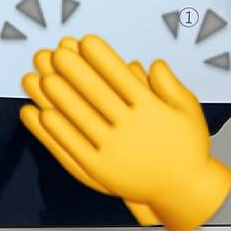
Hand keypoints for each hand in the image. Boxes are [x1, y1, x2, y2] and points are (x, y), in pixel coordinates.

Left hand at [27, 36, 230, 230]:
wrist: (185, 191)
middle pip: (98, 95)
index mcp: (153, 111)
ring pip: (83, 119)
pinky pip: (75, 147)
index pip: (122, 78)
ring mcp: (116, 151)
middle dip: (75, 71)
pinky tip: (43, 114)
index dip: (102, 58)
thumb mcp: (188, 111)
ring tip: (42, 77)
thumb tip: (154, 62)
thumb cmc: (187, 145)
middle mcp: (134, 130)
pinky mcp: (103, 171)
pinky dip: (58, 130)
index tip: (85, 40)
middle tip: (56, 52)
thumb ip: (169, 85)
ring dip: (60, 97)